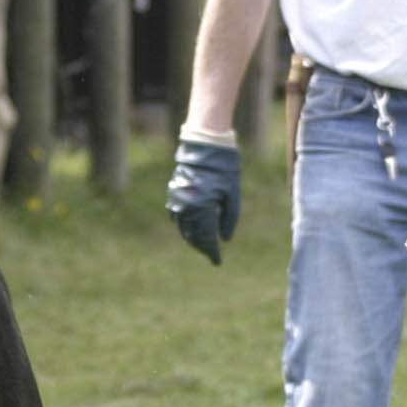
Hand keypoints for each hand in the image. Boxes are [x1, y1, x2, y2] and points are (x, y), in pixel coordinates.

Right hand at [165, 132, 241, 263]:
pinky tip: (191, 227)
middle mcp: (187, 208)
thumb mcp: (232, 194)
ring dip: (192, 238)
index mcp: (204, 210)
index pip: (207, 239)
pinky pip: (176, 216)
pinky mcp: (174, 193)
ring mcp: (178, 201)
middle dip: (203, 247)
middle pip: (193, 237)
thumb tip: (224, 238)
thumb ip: (229, 218)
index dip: (212, 252)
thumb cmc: (224, 167)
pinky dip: (184, 225)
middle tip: (211, 254)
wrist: (204, 144)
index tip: (217, 262)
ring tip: (202, 244)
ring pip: (183, 228)